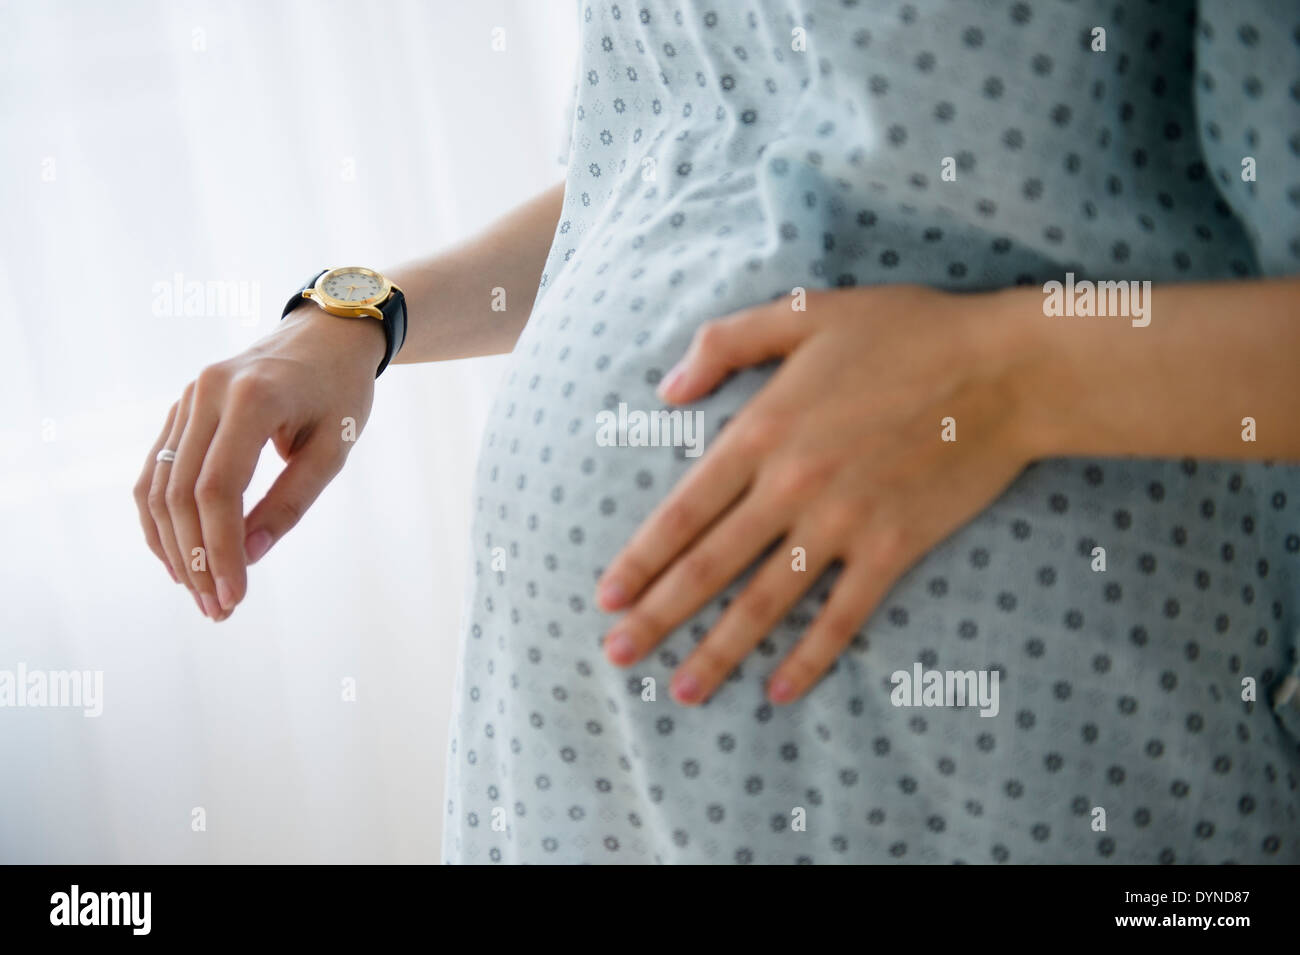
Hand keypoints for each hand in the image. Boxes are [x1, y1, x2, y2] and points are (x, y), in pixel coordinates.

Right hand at [134, 309, 384, 619]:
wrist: (325, 336)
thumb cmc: (339, 393)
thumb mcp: (332, 449)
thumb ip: (291, 503)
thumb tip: (250, 558)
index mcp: (252, 398)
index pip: (218, 489)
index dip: (221, 549)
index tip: (234, 597)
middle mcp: (207, 392)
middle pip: (180, 493)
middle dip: (196, 559)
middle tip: (217, 609)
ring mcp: (186, 398)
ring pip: (158, 485)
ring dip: (173, 546)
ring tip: (199, 592)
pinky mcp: (180, 409)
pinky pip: (156, 470)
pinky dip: (161, 518)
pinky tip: (180, 556)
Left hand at [596, 285, 1044, 704]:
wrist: (1004, 369)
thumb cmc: (903, 332)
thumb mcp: (804, 312)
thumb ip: (725, 343)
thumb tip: (667, 391)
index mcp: (761, 432)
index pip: (682, 513)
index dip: (639, 560)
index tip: (606, 598)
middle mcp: (791, 488)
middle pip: (709, 568)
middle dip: (657, 618)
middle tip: (618, 656)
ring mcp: (842, 524)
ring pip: (765, 603)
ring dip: (718, 651)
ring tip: (680, 691)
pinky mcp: (893, 549)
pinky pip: (842, 616)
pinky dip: (811, 658)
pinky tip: (780, 691)